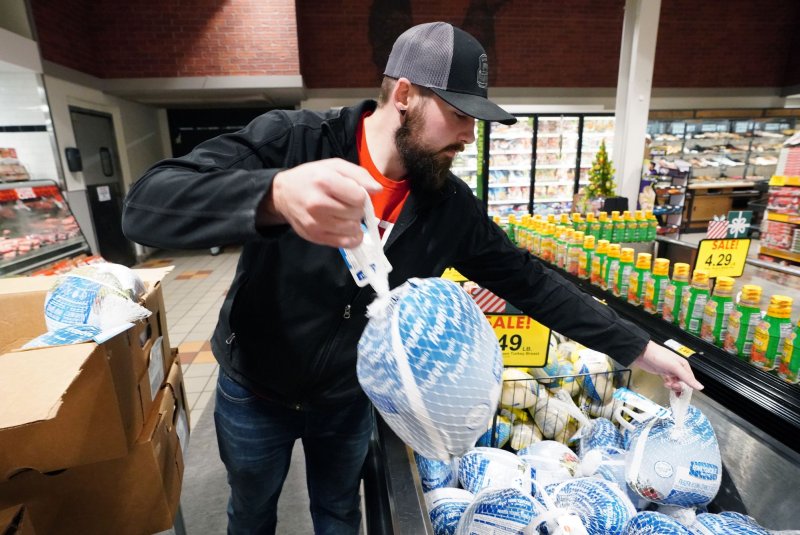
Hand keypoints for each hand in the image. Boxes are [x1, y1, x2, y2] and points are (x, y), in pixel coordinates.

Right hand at [265, 159, 381, 247]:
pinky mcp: (315, 237)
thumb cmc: (311, 177)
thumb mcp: (334, 166)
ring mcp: (316, 223)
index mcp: (324, 181)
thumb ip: (359, 174)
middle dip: (357, 208)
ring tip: (344, 214)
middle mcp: (318, 204)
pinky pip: (346, 243)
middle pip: (356, 213)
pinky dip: (352, 237)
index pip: (359, 197)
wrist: (283, 194)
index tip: (353, 192)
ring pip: (353, 229)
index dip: (361, 195)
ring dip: (354, 222)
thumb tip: (377, 189)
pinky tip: (346, 228)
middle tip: (347, 203)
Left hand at [633, 341, 703, 393]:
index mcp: (684, 365)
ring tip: (667, 384)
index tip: (679, 389)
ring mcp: (670, 371)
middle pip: (683, 383)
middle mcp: (678, 368)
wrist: (642, 353)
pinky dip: (669, 385)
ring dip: (673, 386)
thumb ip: (686, 377)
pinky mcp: (663, 374)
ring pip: (676, 383)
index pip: (690, 380)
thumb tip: (700, 387)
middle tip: (671, 385)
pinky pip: (669, 382)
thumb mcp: (674, 367)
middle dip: (678, 386)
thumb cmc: (659, 356)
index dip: (686, 387)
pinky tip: (666, 385)